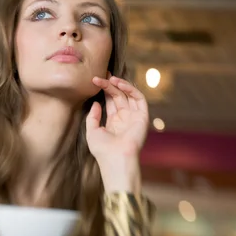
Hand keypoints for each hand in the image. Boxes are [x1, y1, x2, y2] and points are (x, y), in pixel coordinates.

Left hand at [86, 75, 148, 191]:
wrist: (115, 159)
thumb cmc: (102, 150)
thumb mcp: (92, 131)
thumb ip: (93, 117)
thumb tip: (96, 103)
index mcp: (114, 122)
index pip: (110, 101)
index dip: (104, 90)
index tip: (95, 80)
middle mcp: (125, 118)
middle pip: (118, 96)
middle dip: (110, 85)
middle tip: (99, 77)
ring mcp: (134, 117)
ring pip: (129, 95)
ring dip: (120, 85)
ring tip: (110, 78)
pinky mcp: (142, 117)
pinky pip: (139, 99)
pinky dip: (131, 89)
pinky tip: (120, 84)